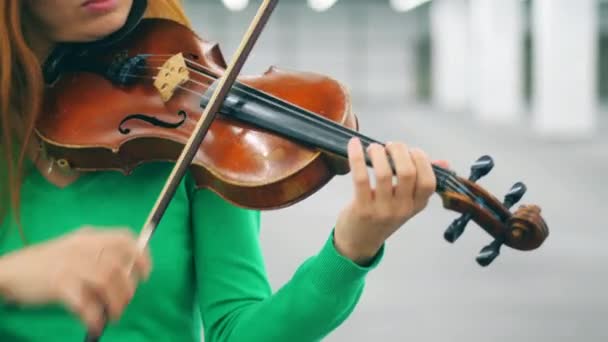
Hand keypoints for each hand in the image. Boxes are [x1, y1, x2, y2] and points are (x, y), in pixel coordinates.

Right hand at [0, 227, 151, 334]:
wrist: (12, 271)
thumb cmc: (48, 263)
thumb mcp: (75, 248)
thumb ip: (100, 254)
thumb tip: (130, 272)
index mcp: (90, 236)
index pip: (125, 238)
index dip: (141, 255)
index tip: (146, 273)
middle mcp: (83, 247)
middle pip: (119, 265)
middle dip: (128, 288)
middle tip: (126, 301)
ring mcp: (71, 264)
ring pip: (107, 282)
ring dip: (116, 302)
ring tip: (114, 314)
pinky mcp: (59, 283)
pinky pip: (85, 302)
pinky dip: (94, 316)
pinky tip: (95, 323)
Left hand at [334, 138, 448, 264]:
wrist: (359, 242)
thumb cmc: (384, 216)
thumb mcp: (406, 202)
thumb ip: (421, 182)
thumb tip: (443, 162)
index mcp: (417, 205)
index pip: (429, 181)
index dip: (421, 160)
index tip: (409, 150)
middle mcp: (403, 208)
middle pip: (407, 172)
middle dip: (399, 151)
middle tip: (389, 145)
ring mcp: (382, 210)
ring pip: (384, 174)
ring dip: (378, 153)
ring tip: (373, 148)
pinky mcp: (362, 209)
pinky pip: (360, 178)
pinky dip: (356, 157)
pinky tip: (354, 145)